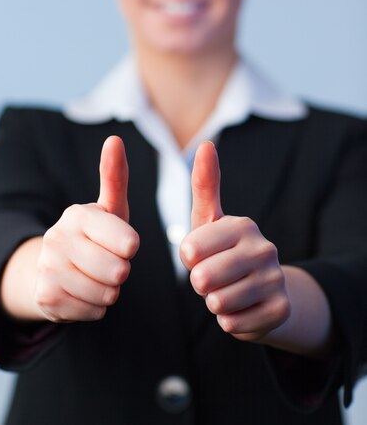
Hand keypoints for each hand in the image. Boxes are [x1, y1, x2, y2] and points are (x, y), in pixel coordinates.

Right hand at [34, 136, 139, 322]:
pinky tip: (83, 292)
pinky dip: (95, 307)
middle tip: (108, 262)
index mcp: (77, 214)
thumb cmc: (94, 235)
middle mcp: (57, 237)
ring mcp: (48, 268)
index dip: (130, 247)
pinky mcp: (45, 297)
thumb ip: (114, 177)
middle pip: (118, 272)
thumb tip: (114, 138)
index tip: (123, 243)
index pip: (128, 242)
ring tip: (96, 276)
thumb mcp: (109, 208)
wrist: (51, 268)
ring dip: (109, 291)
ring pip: (107, 294)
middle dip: (120, 271)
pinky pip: (93, 312)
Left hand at [180, 141, 289, 341]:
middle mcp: (264, 248)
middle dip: (199, 284)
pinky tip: (239, 307)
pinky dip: (229, 321)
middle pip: (204, 278)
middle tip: (211, 278)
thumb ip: (205, 184)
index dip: (188, 258)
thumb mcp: (209, 219)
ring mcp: (275, 279)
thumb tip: (206, 143)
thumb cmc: (223, 250)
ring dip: (214, 302)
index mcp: (242, 225)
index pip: (191, 248)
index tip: (198, 255)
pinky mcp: (281, 310)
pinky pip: (234, 325)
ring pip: (219, 303)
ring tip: (225, 291)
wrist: (262, 290)